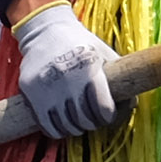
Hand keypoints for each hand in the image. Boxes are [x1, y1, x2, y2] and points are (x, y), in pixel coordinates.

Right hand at [8, 0, 123, 138]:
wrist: (45, 31)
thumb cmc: (80, 44)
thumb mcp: (103, 53)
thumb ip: (120, 76)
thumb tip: (131, 104)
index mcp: (88, 67)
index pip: (103, 108)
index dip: (109, 116)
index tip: (108, 115)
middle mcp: (66, 78)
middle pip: (85, 119)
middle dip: (93, 123)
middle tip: (94, 119)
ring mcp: (46, 86)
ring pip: (66, 125)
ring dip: (76, 128)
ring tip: (79, 122)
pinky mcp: (29, 91)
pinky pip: (46, 124)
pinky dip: (57, 130)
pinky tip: (63, 124)